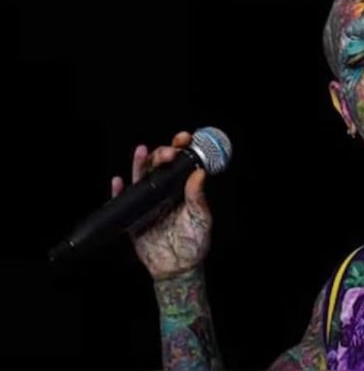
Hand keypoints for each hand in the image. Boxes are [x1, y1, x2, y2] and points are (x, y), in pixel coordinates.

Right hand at [111, 131, 211, 279]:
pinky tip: (119, 181)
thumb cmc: (193, 244)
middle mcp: (164, 192)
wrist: (177, 268)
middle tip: (169, 153)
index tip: (184, 139)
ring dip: (140, 163)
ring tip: (142, 151)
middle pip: (160, 165)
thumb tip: (199, 174)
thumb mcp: (201, 220)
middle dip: (163, 153)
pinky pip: (123, 200)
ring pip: (141, 177)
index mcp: (182, 190)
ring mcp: (148, 202)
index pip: (180, 163)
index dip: (181, 149)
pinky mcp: (134, 216)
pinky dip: (119, 190)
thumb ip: (198, 198)